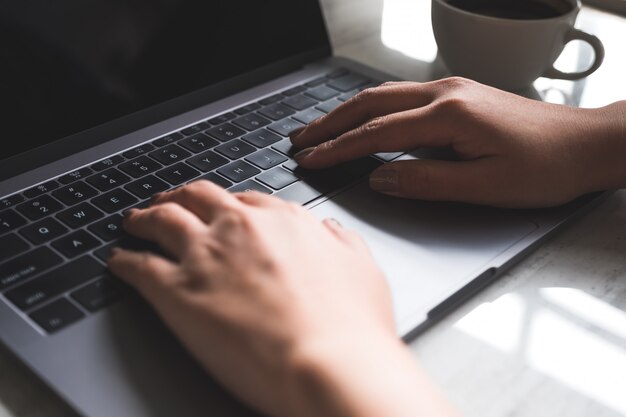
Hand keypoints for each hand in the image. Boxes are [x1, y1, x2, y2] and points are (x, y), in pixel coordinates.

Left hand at [107, 181, 423, 416]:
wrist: (329, 362)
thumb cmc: (351, 325)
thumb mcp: (362, 269)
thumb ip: (342, 242)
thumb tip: (329, 230)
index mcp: (284, 221)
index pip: (245, 201)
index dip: (228, 206)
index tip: (220, 211)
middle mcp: (240, 228)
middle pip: (198, 197)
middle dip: (180, 197)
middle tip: (169, 201)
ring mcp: (205, 255)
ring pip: (161, 220)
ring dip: (144, 217)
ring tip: (135, 221)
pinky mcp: (176, 291)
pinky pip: (137, 265)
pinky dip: (124, 259)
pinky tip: (119, 260)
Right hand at [291, 77, 625, 207]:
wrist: (586, 144)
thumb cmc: (545, 167)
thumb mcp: (485, 186)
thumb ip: (427, 181)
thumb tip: (381, 178)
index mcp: (448, 115)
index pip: (376, 133)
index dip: (338, 149)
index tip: (310, 160)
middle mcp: (445, 94)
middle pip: (370, 104)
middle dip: (329, 123)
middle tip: (299, 139)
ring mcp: (452, 90)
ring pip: (383, 96)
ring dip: (346, 112)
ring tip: (319, 128)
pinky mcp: (459, 96)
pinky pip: (401, 97)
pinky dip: (371, 109)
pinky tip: (362, 119)